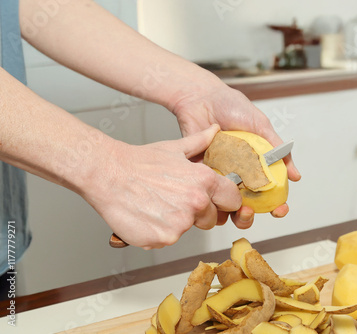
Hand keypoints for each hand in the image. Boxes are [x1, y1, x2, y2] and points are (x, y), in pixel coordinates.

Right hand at [82, 125, 240, 248]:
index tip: (215, 202)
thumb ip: (200, 142)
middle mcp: (197, 202)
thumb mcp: (174, 148)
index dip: (224, 201)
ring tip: (157, 205)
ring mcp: (181, 223)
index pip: (232, 200)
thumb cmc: (138, 162)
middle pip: (211, 219)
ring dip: (176, 222)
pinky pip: (168, 240)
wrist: (107, 174)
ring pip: (188, 230)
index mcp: (204, 181)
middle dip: (197, 213)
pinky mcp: (164, 238)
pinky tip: (147, 216)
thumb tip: (214, 130)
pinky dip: (158, 232)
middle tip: (173, 200)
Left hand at [170, 73, 300, 226]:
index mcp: (254, 165)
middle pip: (245, 204)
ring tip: (235, 206)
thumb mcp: (261, 127)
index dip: (276, 204)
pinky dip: (210, 195)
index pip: (268, 192)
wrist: (202, 96)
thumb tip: (295, 175)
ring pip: (224, 203)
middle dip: (250, 215)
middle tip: (252, 211)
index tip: (280, 209)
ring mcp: (218, 173)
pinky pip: (205, 189)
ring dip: (230, 211)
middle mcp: (236, 172)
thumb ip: (278, 150)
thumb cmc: (231, 106)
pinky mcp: (200, 170)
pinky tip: (216, 189)